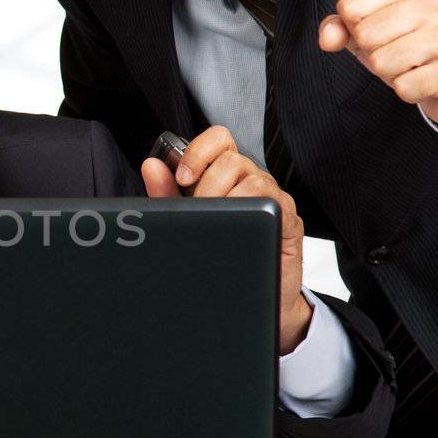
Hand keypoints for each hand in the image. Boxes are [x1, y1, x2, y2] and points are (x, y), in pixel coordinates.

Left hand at [142, 125, 310, 354]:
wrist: (248, 297)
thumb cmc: (220, 255)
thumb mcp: (187, 222)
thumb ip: (167, 195)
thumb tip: (151, 166)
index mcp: (226, 175)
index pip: (218, 140)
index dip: (198, 151)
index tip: (181, 176)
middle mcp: (251, 181)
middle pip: (231, 159)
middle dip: (206, 185)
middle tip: (197, 211)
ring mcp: (271, 199)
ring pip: (252, 178)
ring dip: (227, 198)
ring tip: (216, 223)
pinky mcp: (287, 220)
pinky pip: (273, 202)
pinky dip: (253, 209)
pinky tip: (239, 227)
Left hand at [318, 0, 437, 130]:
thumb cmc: (409, 48)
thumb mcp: (371, 31)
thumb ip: (341, 28)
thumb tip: (327, 38)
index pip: (350, 6)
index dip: (355, 28)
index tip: (383, 30)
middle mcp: (437, 1)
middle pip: (364, 35)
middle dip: (372, 52)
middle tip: (398, 51)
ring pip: (380, 62)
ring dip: (389, 73)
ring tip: (411, 65)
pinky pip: (402, 87)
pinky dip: (406, 90)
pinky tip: (424, 79)